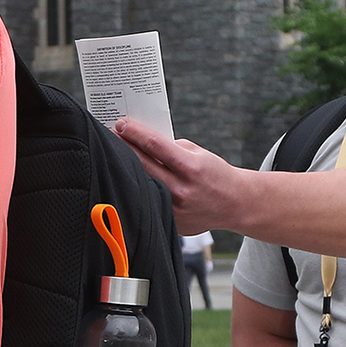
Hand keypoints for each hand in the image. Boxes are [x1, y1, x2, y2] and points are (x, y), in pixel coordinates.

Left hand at [114, 119, 249, 232]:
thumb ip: (172, 149)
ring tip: (116, 157)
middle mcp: (181, 189)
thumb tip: (142, 143)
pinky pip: (149, 202)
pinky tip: (129, 181)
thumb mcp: (198, 154)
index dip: (134, 132)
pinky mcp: (171, 222)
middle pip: (142, 164)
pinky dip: (138, 190)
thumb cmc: (214, 174)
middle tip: (110, 135)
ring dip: (127, 169)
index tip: (121, 123)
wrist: (235, 204)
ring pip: (141, 185)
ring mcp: (175, 209)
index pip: (155, 145)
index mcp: (191, 167)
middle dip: (124, 147)